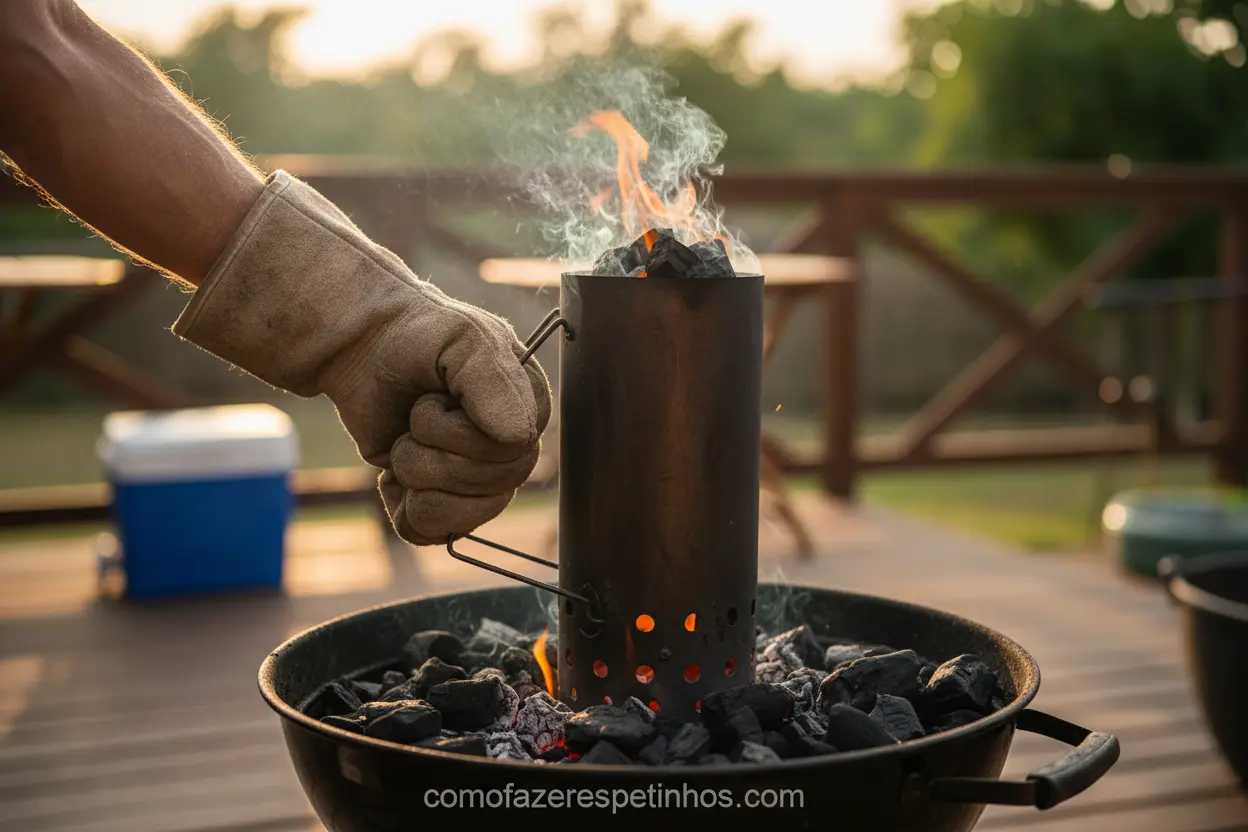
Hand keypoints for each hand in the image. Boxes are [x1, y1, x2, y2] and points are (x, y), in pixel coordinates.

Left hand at [173, 170, 551, 543]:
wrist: (364, 348)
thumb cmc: (418, 335)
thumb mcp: (463, 339)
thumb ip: (493, 381)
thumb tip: (518, 438)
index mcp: (531, 410)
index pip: (513, 454)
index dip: (462, 435)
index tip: (434, 399)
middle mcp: (513, 450)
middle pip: (487, 490)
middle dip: (431, 454)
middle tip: (413, 415)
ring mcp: (479, 481)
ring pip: (460, 517)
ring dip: (416, 477)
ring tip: (405, 441)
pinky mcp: (443, 502)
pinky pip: (434, 535)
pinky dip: (405, 509)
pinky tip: (395, 478)